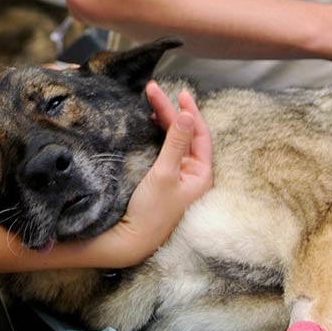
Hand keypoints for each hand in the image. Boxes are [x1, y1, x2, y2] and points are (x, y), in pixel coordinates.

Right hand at [94, 82, 212, 266]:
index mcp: (201, 174)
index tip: (179, 93)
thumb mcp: (164, 173)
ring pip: (174, 140)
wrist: (130, 241)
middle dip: (170, 111)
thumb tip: (187, 115)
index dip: (190, 112)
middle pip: (185, 134)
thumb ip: (175, 142)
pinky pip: (165, 149)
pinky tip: (150, 123)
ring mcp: (177, 177)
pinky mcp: (162, 180)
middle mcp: (192, 174)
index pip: (200, 134)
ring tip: (151, 101)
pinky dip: (158, 134)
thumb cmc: (151, 212)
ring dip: (164, 120)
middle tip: (153, 89)